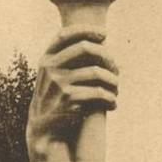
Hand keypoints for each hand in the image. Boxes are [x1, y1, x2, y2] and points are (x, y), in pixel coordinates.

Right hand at [26, 25, 118, 161]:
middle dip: (106, 56)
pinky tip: (113, 104)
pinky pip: (100, 92)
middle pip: (85, 48)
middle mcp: (51, 69)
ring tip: (117, 91)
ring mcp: (59, 83)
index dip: (86, 30)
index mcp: (46, 60)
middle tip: (116, 69)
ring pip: (97, 72)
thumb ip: (67, 61)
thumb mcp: (52, 78)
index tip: (104, 34)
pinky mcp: (70, 99)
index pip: (65, 34)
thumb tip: (100, 44)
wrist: (44, 131)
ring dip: (113, 82)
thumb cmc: (55, 101)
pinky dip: (111, 99)